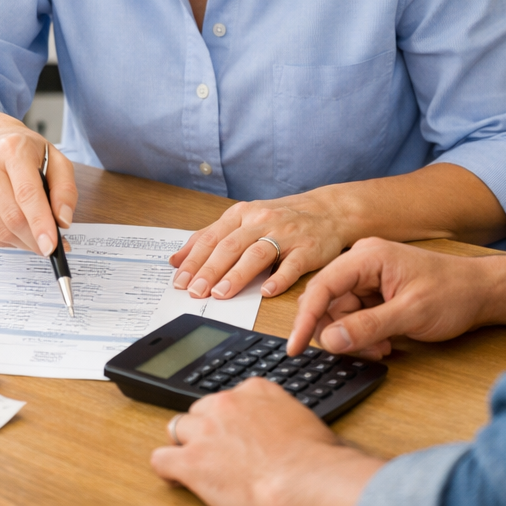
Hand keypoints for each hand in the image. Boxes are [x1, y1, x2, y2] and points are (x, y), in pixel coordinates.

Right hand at [0, 115, 77, 256]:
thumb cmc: (26, 152)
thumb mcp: (56, 160)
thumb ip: (65, 190)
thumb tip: (63, 220)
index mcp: (13, 150)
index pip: (27, 193)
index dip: (40, 223)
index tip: (51, 246)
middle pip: (13, 216)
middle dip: (35, 239)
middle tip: (51, 246)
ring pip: (0, 230)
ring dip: (23, 242)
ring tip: (36, 237)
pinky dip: (8, 240)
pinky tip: (18, 231)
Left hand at [150, 378, 382, 505]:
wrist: (304, 479)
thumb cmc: (314, 458)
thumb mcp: (303, 420)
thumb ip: (284, 415)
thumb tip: (288, 430)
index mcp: (255, 390)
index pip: (231, 397)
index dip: (231, 419)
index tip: (236, 432)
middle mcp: (227, 403)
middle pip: (201, 410)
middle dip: (206, 429)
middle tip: (217, 451)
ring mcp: (207, 430)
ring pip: (177, 428)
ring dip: (186, 444)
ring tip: (196, 462)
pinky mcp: (192, 461)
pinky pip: (162, 459)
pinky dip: (167, 468)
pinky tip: (176, 476)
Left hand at [169, 192, 345, 299]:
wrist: (329, 211)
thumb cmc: (282, 218)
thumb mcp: (244, 220)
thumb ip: (211, 237)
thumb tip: (176, 259)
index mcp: (243, 214)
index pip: (212, 237)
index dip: (194, 260)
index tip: (179, 281)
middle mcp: (262, 221)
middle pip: (231, 246)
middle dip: (210, 270)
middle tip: (195, 292)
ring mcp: (286, 234)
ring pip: (257, 253)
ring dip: (237, 275)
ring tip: (221, 294)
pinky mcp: (308, 249)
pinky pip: (292, 264)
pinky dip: (279, 279)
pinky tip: (266, 292)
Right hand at [287, 238, 500, 358]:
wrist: (481, 291)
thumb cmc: (452, 293)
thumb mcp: (410, 314)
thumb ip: (367, 327)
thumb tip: (329, 340)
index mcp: (367, 256)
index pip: (322, 286)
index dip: (306, 318)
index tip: (295, 347)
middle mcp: (362, 261)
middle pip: (328, 300)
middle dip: (339, 330)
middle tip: (366, 350)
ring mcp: (367, 275)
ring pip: (340, 311)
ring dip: (354, 335)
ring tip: (383, 346)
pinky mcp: (374, 289)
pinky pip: (354, 314)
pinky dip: (363, 332)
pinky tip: (384, 342)